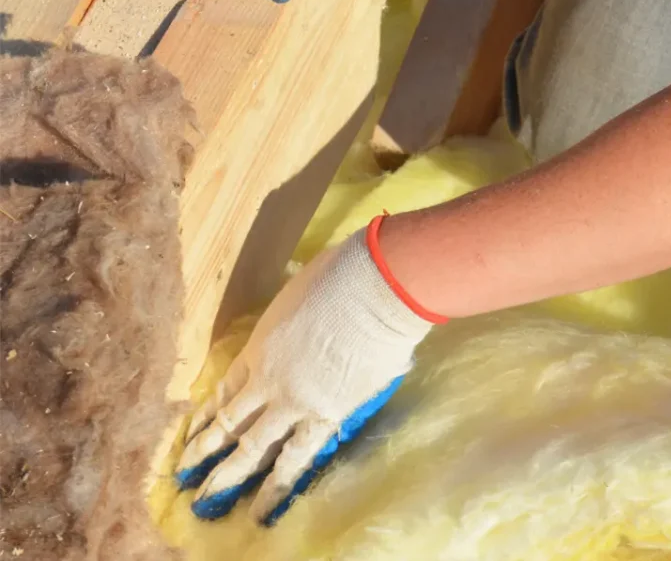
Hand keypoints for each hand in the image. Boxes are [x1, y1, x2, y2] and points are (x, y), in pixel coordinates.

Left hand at [174, 218, 440, 524]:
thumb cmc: (340, 277)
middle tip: (184, 477)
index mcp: (258, 347)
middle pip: (229, 423)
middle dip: (204, 452)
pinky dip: (278, 483)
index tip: (194, 432)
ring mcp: (293, 402)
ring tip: (207, 501)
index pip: (226, 388)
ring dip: (229, 477)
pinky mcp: (325, 416)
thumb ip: (292, 321)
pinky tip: (264, 506)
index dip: (209, 413)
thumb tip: (305, 322)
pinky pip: (297, 456)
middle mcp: (267, 381)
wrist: (373, 289)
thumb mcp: (297, 295)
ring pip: (253, 447)